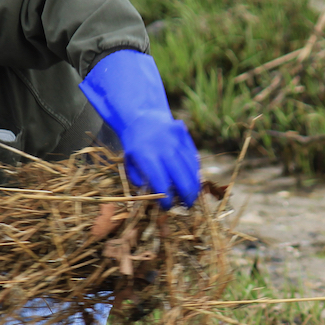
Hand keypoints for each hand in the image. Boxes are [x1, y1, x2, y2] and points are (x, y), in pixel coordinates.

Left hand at [80, 49, 199, 207]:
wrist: (142, 117)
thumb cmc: (134, 145)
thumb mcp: (130, 162)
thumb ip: (141, 180)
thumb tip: (156, 197)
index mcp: (145, 154)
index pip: (160, 181)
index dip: (166, 197)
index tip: (167, 207)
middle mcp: (163, 146)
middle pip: (180, 175)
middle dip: (185, 194)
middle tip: (186, 206)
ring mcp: (176, 139)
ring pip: (190, 167)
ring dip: (193, 185)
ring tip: (192, 197)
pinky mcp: (185, 136)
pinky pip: (193, 157)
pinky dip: (195, 172)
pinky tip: (193, 181)